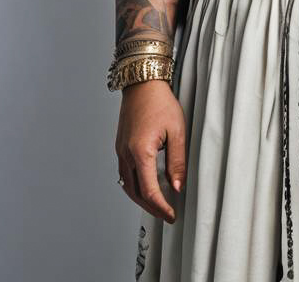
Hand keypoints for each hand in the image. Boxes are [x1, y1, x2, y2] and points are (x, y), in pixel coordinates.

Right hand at [115, 79, 186, 222]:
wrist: (142, 83)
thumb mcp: (177, 131)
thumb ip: (177, 161)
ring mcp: (120, 150)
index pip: (149, 191)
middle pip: (135, 193)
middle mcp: (126, 154)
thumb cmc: (160, 102)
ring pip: (127, 185)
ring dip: (141, 199)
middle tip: (166, 214)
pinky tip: (146, 185)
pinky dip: (135, 185)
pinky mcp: (120, 146)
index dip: (160, 206)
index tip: (171, 214)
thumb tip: (177, 186)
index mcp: (141, 152)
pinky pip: (125, 173)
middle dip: (151, 207)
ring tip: (158, 204)